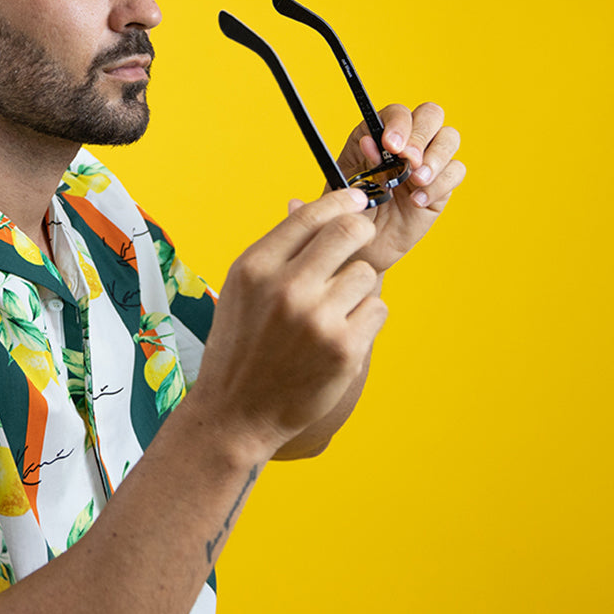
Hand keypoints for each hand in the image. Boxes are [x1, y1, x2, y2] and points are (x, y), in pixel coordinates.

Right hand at [195, 186, 388, 457]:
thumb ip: (276, 250)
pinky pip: (377, 310)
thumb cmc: (240, 346)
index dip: (341, 201)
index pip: (309, 215)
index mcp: (255, 267)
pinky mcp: (345, 348)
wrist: (237, 412)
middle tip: (357, 247)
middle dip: (360, 234)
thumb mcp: (241, 290)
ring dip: (357, 289)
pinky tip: (338, 336)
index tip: (357, 201)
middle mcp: (286, 287)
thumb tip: (304, 203)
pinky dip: (364, 320)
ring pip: (366, 274)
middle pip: (350, 232)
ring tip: (331, 312)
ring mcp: (317, 318)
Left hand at [331, 101, 463, 273]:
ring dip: (436, 157)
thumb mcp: (346, 187)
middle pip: (431, 115)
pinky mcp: (443, 184)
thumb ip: (358, 164)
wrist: (361, 246)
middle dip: (420, 135)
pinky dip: (440, 184)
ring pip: (449, 138)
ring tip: (415, 180)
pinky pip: (456, 172)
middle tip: (407, 160)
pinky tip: (417, 201)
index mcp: (377, 133)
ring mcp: (428, 161)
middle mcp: (407, 141)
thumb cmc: (349, 212)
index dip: (398, 123)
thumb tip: (369, 142)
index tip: (389, 145)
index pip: (397, 113)